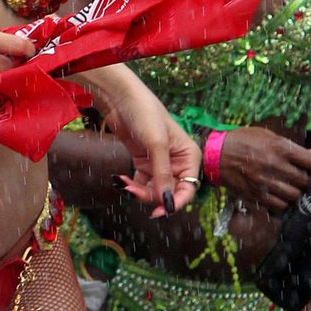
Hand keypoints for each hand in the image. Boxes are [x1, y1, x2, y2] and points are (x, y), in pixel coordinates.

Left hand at [91, 66, 200, 217]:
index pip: (189, 188)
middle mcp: (178, 162)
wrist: (121, 99)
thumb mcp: (156, 145)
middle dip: (152, 196)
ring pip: (154, 189)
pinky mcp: (144, 162)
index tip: (162, 212)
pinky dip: (132, 185)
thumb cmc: (145, 114)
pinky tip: (121, 180)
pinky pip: (142, 183)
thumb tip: (166, 201)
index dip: (177, 202)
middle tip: (132, 192)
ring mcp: (160, 163)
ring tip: (124, 185)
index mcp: (189, 157)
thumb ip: (162, 174)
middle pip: (169, 191)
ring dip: (139, 191)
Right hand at [216, 127, 310, 212]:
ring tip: (297, 189)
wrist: (214, 155)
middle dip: (310, 181)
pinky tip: (285, 197)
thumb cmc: (242, 141)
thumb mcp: (267, 136)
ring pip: (295, 196)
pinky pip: (280, 206)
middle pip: (306, 181)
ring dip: (299, 194)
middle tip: (308, 179)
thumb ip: (292, 147)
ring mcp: (264, 183)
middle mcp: (274, 166)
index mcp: (279, 148)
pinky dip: (286, 203)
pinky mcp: (256, 196)